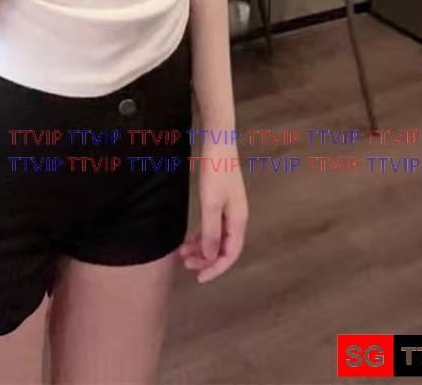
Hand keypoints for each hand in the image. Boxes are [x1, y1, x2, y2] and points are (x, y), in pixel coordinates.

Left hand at [178, 147, 248, 282]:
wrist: (218, 143)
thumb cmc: (216, 172)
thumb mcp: (211, 204)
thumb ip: (210, 232)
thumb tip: (210, 258)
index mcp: (238, 221)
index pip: (230, 254)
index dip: (215, 269)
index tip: (198, 278)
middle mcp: (236, 218)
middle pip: (223, 248)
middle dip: (205, 260)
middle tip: (185, 264)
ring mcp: (229, 209)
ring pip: (216, 237)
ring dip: (201, 248)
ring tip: (182, 253)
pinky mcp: (220, 201)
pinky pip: (212, 226)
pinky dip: (201, 235)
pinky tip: (188, 239)